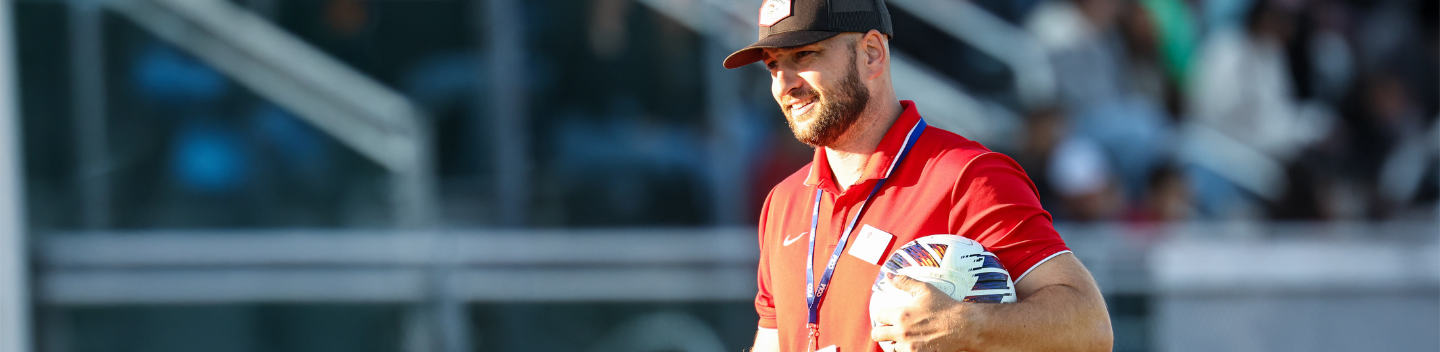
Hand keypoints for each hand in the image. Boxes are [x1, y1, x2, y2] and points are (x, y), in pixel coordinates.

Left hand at [870, 275, 989, 351]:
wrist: (964, 327)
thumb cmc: (945, 307)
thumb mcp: (925, 290)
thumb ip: (904, 282)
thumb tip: (888, 275)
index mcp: (901, 315)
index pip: (877, 316)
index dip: (881, 314)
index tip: (886, 314)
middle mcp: (902, 333)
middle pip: (877, 335)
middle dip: (881, 330)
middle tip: (889, 328)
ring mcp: (910, 347)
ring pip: (890, 347)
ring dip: (894, 342)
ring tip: (903, 337)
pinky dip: (906, 350)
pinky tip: (913, 343)